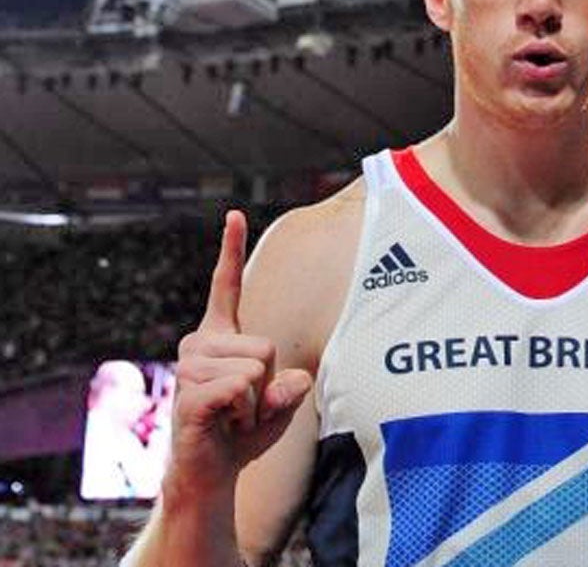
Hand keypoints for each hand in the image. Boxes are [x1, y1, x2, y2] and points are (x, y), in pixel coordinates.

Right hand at [169, 211, 312, 493]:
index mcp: (220, 336)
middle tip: (244, 407)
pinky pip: (241, 390)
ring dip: (256, 403)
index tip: (235, 213)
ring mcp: (189, 368)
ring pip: (256, 368)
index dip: (231, 249)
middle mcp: (199, 344)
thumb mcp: (282, 405)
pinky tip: (224, 426)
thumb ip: (293, 387)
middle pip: (266, 345)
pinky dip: (245, 414)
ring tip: (232, 417)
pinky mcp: (188, 394)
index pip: (226, 286)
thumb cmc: (244, 433)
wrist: (210, 473)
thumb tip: (298, 380)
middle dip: (269, 383)